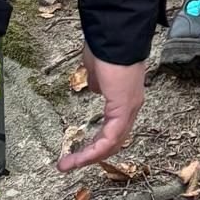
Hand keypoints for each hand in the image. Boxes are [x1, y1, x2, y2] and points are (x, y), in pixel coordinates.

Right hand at [56, 49, 146, 171]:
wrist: (114, 33)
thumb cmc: (106, 45)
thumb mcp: (98, 69)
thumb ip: (97, 81)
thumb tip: (95, 88)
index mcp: (126, 96)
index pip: (115, 127)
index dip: (98, 142)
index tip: (79, 151)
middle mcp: (132, 105)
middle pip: (115, 140)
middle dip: (91, 155)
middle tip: (70, 164)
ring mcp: (130, 107)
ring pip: (112, 143)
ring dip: (89, 157)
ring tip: (67, 166)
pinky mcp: (124, 107)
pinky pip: (110, 137)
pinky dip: (94, 151)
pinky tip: (79, 158)